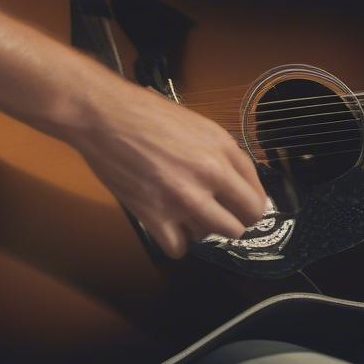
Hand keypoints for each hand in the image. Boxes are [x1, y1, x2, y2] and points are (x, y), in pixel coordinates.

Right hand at [67, 71, 267, 258]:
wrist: (105, 116)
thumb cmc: (149, 114)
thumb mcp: (199, 126)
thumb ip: (223, 155)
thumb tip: (238, 184)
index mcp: (224, 149)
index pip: (257, 195)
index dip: (251, 205)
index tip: (241, 208)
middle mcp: (210, 175)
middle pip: (243, 222)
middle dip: (234, 221)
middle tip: (218, 214)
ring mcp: (183, 199)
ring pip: (215, 236)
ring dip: (204, 228)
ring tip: (188, 212)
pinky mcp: (154, 216)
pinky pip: (179, 249)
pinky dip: (175, 242)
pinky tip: (168, 225)